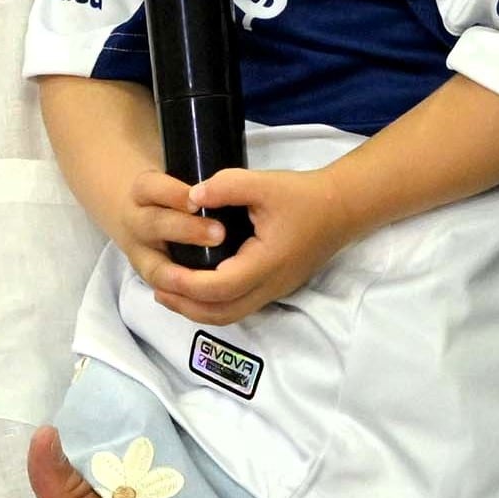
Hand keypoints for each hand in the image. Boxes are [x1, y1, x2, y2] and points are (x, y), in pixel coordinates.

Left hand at [116, 164, 356, 325]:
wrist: (341, 207)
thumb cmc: (303, 195)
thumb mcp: (264, 183)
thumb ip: (226, 186)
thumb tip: (191, 196)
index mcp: (266, 263)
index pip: (220, 288)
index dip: (187, 285)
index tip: (164, 272)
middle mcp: (271, 285)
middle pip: (222, 313)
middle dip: (185, 305)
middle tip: (157, 286)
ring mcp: (275, 290)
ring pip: (230, 315)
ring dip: (197, 308)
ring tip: (170, 290)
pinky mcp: (275, 287)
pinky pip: (239, 306)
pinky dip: (213, 303)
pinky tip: (196, 285)